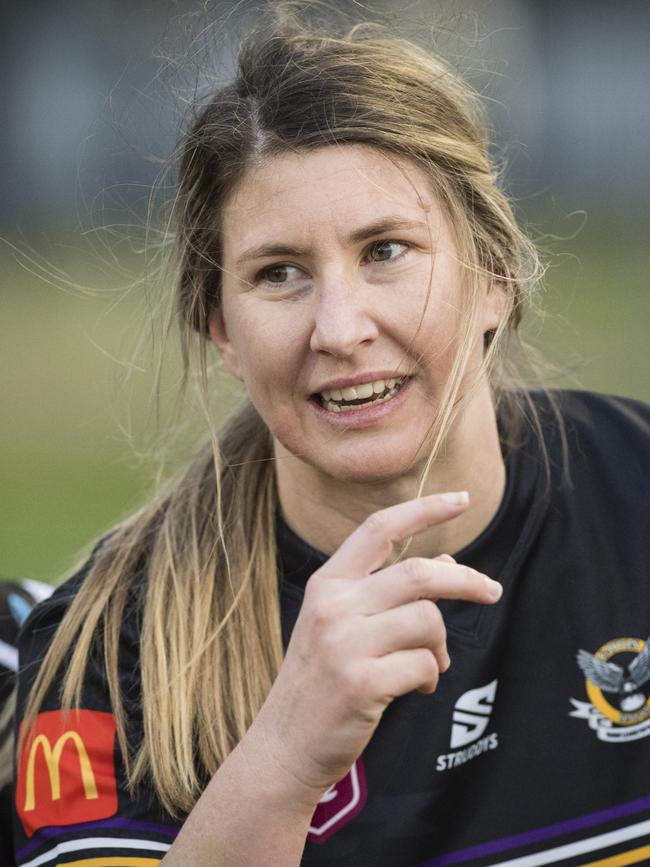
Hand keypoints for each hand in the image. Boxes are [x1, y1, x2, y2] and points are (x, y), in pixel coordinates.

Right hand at [252, 492, 501, 801]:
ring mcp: (345, 644)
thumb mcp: (341, 625)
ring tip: (430, 664)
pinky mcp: (360, 683)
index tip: (461, 499)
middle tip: (492, 591)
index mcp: (328, 584)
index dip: (424, 510)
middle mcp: (333, 606)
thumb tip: (447, 563)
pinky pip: (423, 664)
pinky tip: (415, 687)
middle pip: (420, 573)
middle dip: (466, 581)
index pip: (379, 529)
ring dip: (441, 645)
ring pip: (428, 619)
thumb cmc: (321, 680)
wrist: (285, 745)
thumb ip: (387, 592)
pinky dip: (429, 676)